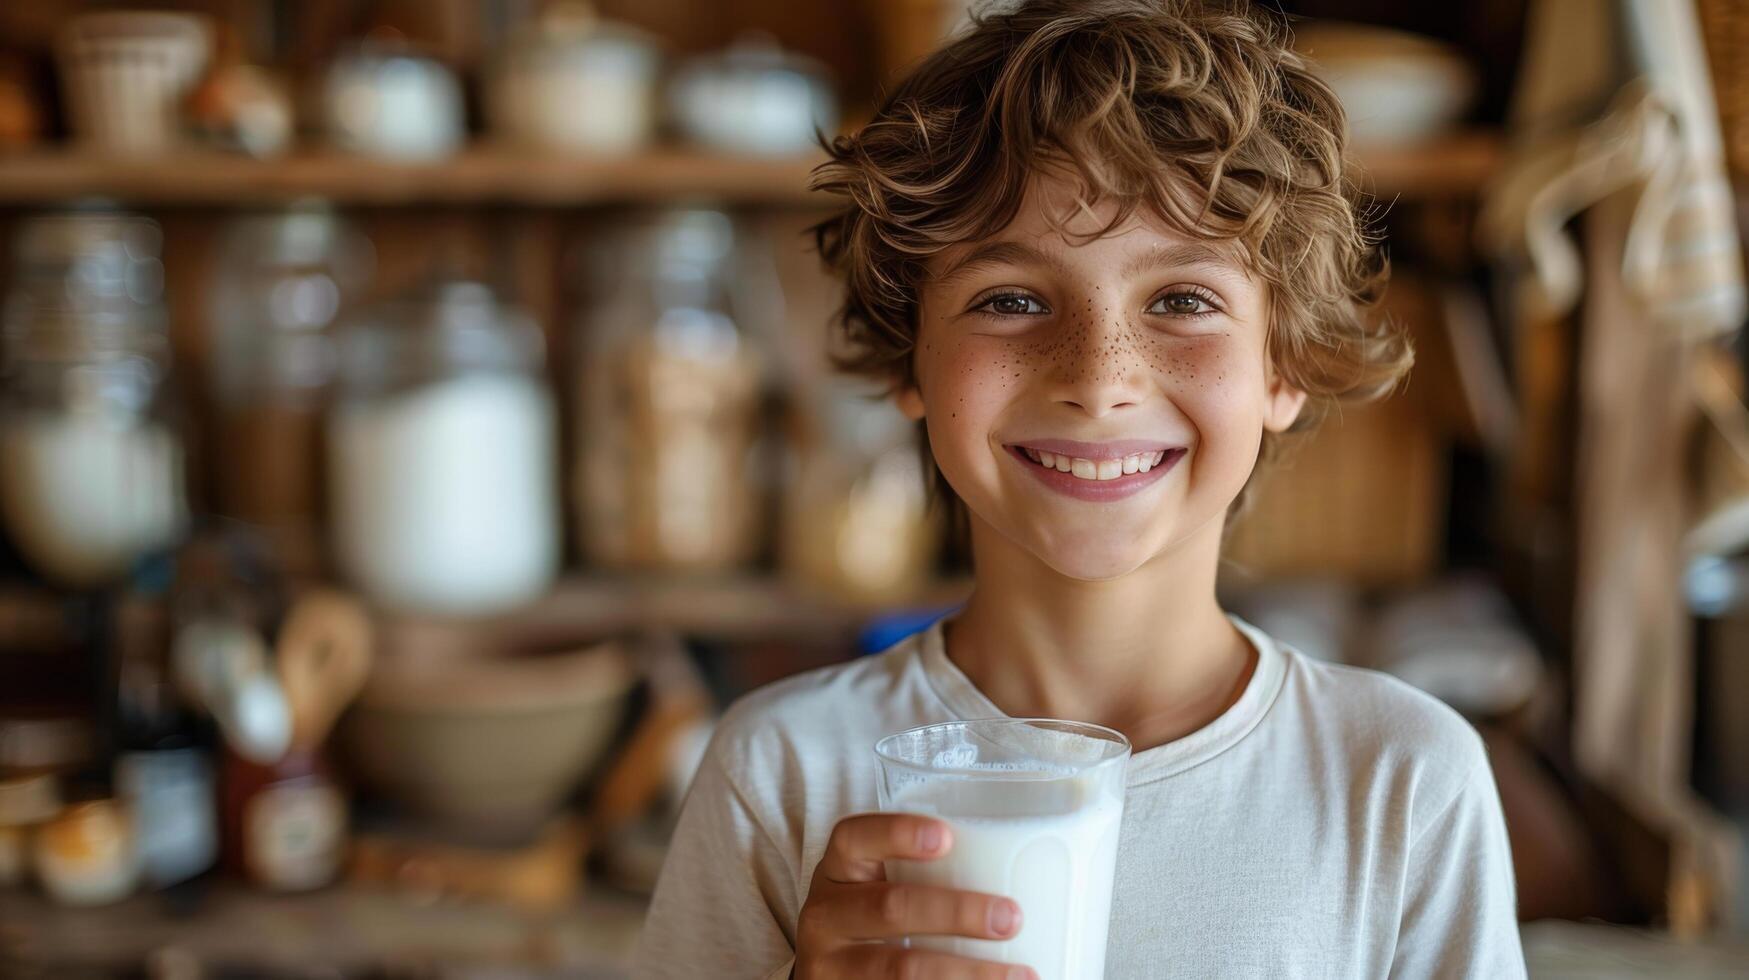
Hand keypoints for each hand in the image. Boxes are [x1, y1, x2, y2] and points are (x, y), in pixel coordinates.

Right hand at [795, 812, 1034, 978]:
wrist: (830, 972)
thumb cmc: (873, 915)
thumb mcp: (879, 884)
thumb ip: (928, 873)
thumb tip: (1029, 866)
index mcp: (838, 869)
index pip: (855, 837)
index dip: (897, 833)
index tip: (947, 838)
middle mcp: (826, 915)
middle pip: (890, 906)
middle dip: (956, 912)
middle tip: (1012, 918)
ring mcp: (832, 965)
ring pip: (900, 969)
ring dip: (967, 974)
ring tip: (1019, 976)